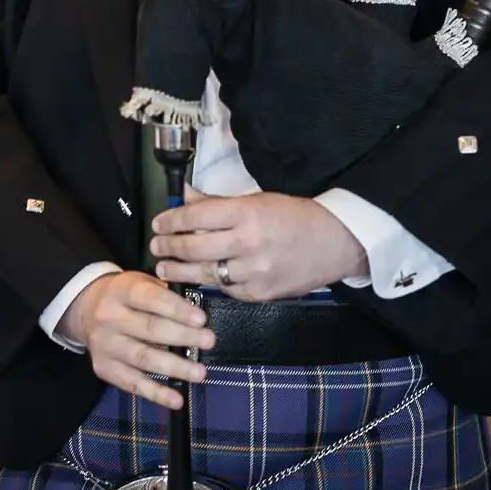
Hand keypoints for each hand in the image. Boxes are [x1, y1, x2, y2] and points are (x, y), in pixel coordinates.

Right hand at [56, 271, 212, 410]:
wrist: (84, 308)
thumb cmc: (124, 296)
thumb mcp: (138, 282)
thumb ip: (164, 293)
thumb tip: (197, 313)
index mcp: (121, 291)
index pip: (150, 298)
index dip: (176, 309)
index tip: (201, 319)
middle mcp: (109, 318)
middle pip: (150, 329)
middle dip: (183, 336)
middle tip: (208, 341)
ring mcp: (105, 346)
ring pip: (144, 358)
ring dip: (175, 367)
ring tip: (200, 372)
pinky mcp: (105, 369)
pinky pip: (133, 384)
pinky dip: (156, 394)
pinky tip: (177, 399)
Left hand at [150, 193, 367, 301]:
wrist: (334, 242)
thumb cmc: (294, 216)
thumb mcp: (256, 199)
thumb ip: (218, 202)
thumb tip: (185, 196)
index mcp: (246, 213)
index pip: (195, 216)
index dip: (171, 221)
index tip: (158, 224)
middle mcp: (248, 242)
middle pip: (194, 248)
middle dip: (168, 248)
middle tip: (155, 247)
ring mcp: (254, 271)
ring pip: (205, 273)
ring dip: (179, 271)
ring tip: (164, 268)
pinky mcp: (260, 293)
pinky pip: (225, 290)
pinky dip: (211, 283)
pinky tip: (199, 279)